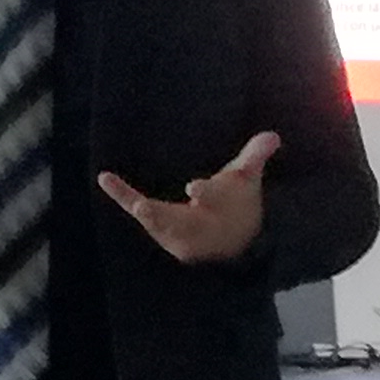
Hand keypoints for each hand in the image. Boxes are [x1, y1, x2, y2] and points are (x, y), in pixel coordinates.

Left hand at [100, 131, 278, 265]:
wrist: (237, 244)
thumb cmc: (237, 202)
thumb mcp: (248, 178)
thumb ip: (255, 156)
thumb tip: (272, 136)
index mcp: (222, 206)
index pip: (214, 199)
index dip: (206, 194)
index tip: (193, 189)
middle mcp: (199, 224)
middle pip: (182, 221)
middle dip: (165, 216)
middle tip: (143, 209)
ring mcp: (180, 232)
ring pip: (162, 224)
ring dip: (147, 215)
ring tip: (133, 205)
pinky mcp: (162, 231)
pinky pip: (140, 212)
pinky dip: (123, 196)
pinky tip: (106, 179)